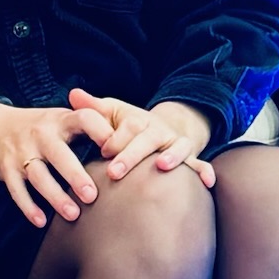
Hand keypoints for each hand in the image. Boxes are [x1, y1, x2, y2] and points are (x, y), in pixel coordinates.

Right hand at [0, 101, 117, 227]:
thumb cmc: (42, 128)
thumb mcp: (62, 119)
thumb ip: (91, 129)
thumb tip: (131, 146)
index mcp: (60, 120)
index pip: (84, 119)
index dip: (101, 132)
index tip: (115, 152)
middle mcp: (41, 135)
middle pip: (59, 154)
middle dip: (75, 175)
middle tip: (92, 196)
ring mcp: (21, 152)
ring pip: (38, 175)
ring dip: (55, 196)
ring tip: (73, 214)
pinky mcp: (6, 169)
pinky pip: (16, 190)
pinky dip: (28, 206)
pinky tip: (41, 221)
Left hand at [69, 89, 215, 187]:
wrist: (161, 128)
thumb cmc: (128, 125)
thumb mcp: (111, 112)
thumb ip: (92, 108)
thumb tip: (73, 94)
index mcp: (138, 120)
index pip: (127, 127)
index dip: (115, 139)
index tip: (103, 151)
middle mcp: (159, 130)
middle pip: (147, 140)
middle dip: (131, 155)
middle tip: (115, 172)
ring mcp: (175, 144)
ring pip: (178, 149)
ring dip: (172, 157)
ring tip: (161, 167)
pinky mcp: (189, 158)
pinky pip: (200, 164)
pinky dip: (205, 172)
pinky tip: (206, 184)